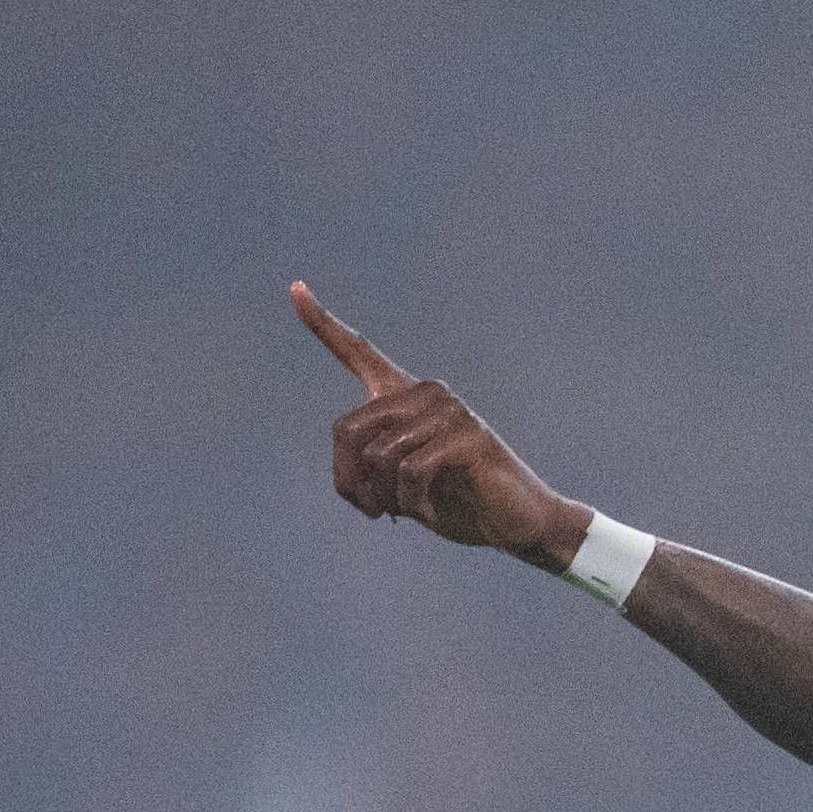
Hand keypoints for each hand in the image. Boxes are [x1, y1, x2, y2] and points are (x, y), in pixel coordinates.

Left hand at [292, 282, 586, 563]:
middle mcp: (424, 393)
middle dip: (351, 481)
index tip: (295, 288)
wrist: (517, 523)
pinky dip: (411, 501)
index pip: (358, 352)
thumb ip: (372, 474)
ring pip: (379, 455)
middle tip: (372, 512)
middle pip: (349, 430)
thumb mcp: (401, 489)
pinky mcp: (468, 436)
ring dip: (384, 498)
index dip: (322, 323)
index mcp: (404, 397)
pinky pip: (411, 469)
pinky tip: (425, 509)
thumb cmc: (459, 503)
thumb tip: (350, 482)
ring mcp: (449, 411)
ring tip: (405, 511)